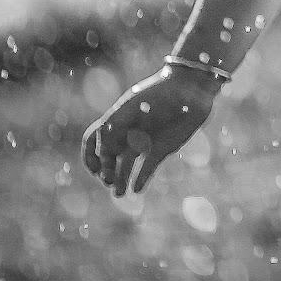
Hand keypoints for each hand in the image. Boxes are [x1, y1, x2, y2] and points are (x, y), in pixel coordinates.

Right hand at [81, 64, 219, 196]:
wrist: (190, 87)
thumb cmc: (160, 91)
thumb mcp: (132, 105)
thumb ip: (114, 125)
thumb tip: (102, 151)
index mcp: (117, 121)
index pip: (93, 142)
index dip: (90, 156)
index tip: (95, 166)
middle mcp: (128, 133)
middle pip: (108, 159)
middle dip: (105, 171)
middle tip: (109, 179)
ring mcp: (144, 142)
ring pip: (125, 167)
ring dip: (120, 180)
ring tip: (119, 193)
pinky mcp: (160, 150)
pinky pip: (146, 168)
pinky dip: (141, 179)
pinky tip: (137, 188)